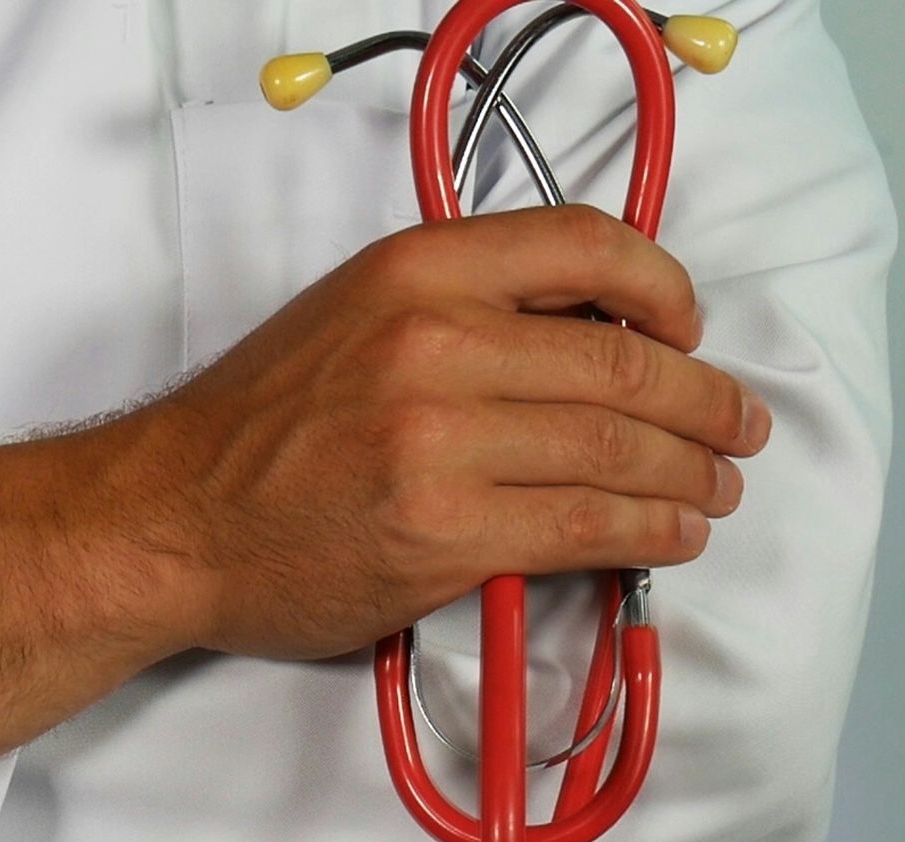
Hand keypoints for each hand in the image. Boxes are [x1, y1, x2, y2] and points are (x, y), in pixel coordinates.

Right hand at [99, 203, 770, 659]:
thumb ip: (457, 308)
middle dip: (706, 400)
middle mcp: (434, 343)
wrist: (169, 518)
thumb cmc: (252, 428)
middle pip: (624, 360)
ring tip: (716, 487)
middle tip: (736, 426)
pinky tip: (672, 533)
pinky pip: (589, 525)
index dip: (665, 287)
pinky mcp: (446, 534)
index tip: (688, 327)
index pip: (585, 244)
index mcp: (413, 271)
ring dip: (692, 473)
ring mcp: (441, 442)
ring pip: (619, 448)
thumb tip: (585, 337)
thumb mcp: (347, 316)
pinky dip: (652, 530)